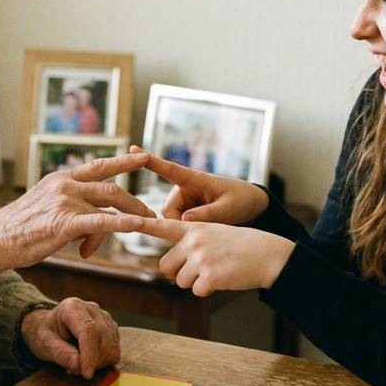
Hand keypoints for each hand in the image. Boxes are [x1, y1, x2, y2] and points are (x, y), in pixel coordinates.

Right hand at [0, 151, 154, 274]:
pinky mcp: (64, 222)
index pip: (98, 166)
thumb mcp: (46, 211)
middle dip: (134, 202)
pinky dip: (122, 223)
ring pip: (108, 207)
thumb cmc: (18, 232)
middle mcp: (64, 185)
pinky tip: (137, 226)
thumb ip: (71, 211)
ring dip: (125, 222)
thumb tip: (92, 228)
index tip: (142, 156)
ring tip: (142, 229)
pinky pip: (101, 221)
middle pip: (110, 188)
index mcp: (59, 179)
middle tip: (150, 214)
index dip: (122, 160)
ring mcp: (64, 202)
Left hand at [20, 298, 119, 378]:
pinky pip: (115, 352)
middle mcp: (93, 310)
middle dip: (91, 362)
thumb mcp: (44, 343)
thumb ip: (60, 353)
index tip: (87, 374)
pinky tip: (87, 359)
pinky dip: (103, 362)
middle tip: (70, 369)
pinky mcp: (112, 330)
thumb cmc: (45, 334)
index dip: (90, 354)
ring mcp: (105, 319)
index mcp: (73, 307)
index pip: (89, 330)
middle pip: (104, 341)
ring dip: (97, 363)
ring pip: (112, 348)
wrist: (51, 327)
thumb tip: (79, 365)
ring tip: (77, 362)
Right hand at [130, 145, 268, 224]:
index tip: (133, 150)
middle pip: (167, 211)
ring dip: (186, 230)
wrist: (253, 207)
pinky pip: (179, 226)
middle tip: (200, 234)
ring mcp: (184, 202)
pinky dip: (188, 233)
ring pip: (172, 222)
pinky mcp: (186, 213)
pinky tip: (203, 235)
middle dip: (179, 224)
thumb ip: (208, 215)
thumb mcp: (229, 209)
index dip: (152, 162)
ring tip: (209, 232)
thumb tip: (183, 220)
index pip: (170, 169)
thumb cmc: (242, 200)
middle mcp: (185, 189)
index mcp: (195, 179)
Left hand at [137, 217, 294, 296]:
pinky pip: (196, 291)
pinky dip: (208, 289)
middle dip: (178, 272)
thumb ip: (190, 243)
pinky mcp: (209, 277)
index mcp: (194, 228)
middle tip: (201, 267)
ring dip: (195, 281)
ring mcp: (201, 259)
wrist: (267, 254)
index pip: (163, 226)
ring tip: (217, 269)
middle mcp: (194, 241)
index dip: (143, 225)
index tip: (125, 221)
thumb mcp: (214, 233)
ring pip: (180, 281)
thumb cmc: (240, 245)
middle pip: (166, 266)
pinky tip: (224, 278)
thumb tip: (170, 268)